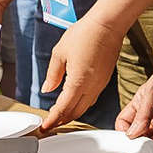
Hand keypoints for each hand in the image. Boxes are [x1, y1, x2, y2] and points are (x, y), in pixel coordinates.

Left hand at [37, 13, 124, 132]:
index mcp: (78, 82)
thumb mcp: (59, 53)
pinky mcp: (104, 79)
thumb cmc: (84, 34)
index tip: (45, 127)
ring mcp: (100, 84)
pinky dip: (81, 105)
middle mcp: (91, 87)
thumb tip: (47, 88)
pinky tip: (75, 101)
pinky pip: (92, 98)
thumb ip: (52, 74)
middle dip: (62, 120)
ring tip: (61, 116)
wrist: (107, 25)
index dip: (52, 120)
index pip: (63, 109)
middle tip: (51, 124)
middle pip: (75, 112)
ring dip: (72, 114)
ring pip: (85, 107)